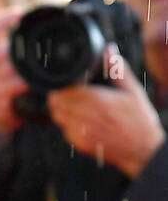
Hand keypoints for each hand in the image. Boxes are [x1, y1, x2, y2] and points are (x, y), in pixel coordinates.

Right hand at [0, 5, 28, 135]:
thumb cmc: (9, 85)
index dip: (1, 21)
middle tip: (39, 50)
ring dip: (23, 71)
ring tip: (38, 70)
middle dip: (17, 51)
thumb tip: (46, 28)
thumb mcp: (9, 64)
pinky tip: (29, 86)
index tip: (19, 13)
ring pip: (5, 72)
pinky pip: (7, 91)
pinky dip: (20, 87)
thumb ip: (19, 49)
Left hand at [48, 45, 166, 177]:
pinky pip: (64, 131)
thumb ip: (118, 69)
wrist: (144, 150)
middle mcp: (86, 117)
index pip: (64, 90)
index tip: (68, 83)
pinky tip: (81, 121)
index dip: (62, 85)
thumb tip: (109, 50)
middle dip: (59, 96)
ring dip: (61, 110)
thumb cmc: (140, 120)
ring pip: (57, 117)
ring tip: (74, 106)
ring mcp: (81, 132)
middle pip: (55, 103)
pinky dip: (68, 125)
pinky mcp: (80, 144)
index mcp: (98, 101)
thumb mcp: (133, 91)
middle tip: (67, 93)